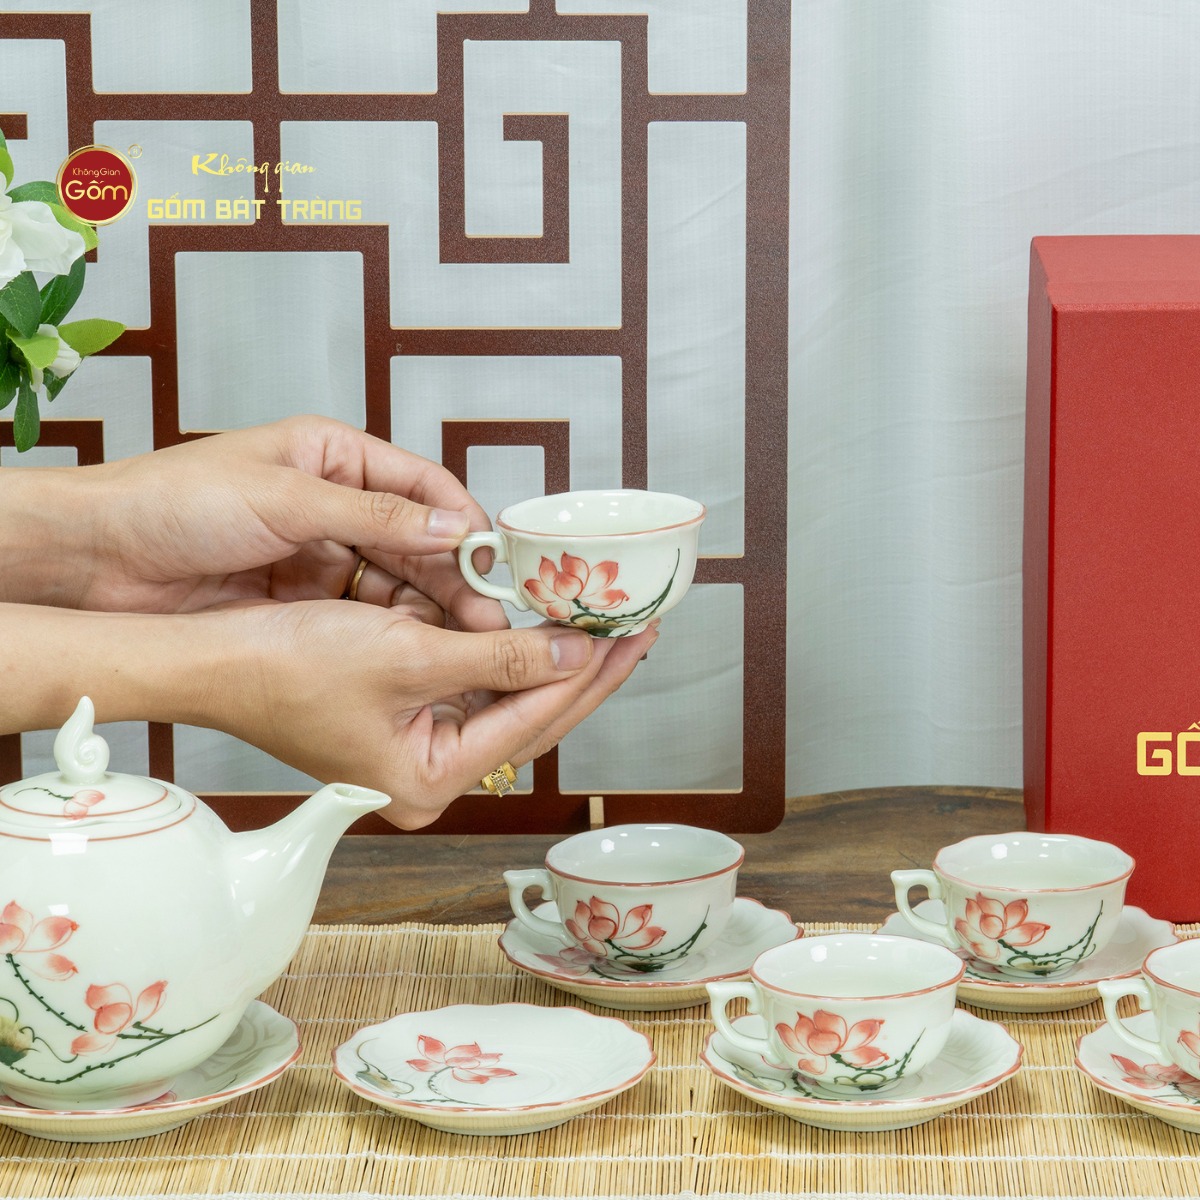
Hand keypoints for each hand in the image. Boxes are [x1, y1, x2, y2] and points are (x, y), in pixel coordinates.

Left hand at [39, 415, 506, 628]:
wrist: (96, 561)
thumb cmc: (172, 503)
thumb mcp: (283, 499)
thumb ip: (373, 516)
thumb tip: (450, 530)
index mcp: (333, 456)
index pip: (422, 486)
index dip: (463, 523)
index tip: (495, 561)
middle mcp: (333, 503)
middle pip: (416, 540)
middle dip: (455, 576)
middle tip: (491, 615)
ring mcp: (317, 554)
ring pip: (395, 581)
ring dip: (430, 607)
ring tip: (468, 638)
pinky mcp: (300, 599)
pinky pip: (362, 613)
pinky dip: (393, 629)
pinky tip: (421, 648)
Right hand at [217, 599, 657, 828]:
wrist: (211, 658)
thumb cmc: (289, 666)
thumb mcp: (411, 656)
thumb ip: (503, 659)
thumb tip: (577, 653)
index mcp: (430, 780)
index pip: (533, 723)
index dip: (587, 674)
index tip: (630, 637)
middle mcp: (428, 772)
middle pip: (527, 716)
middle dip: (581, 670)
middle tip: (635, 630)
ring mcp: (413, 745)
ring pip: (502, 696)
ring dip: (544, 654)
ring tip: (600, 619)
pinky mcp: (399, 714)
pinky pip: (466, 680)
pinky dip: (498, 648)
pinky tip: (534, 619)